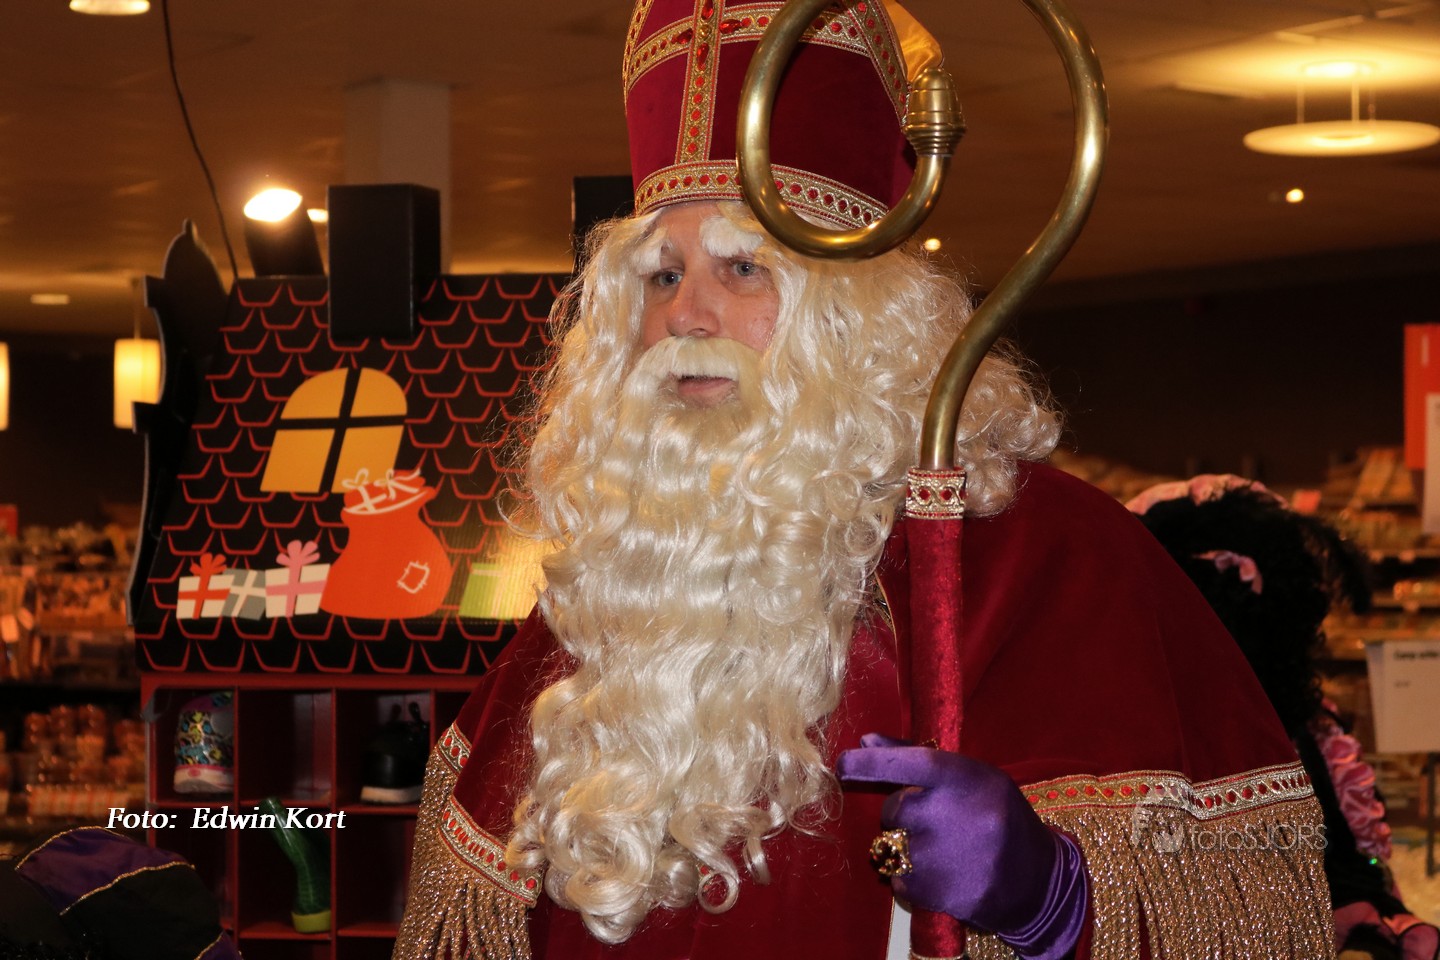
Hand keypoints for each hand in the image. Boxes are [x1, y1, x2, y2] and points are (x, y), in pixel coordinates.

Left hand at [837, 733, 1087, 959]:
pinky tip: (947, 872)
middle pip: (894, 809)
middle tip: (942, 820)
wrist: (1038, 880)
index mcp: (962, 778)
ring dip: (909, 847)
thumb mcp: (972, 777)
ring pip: (892, 846)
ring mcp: (941, 857)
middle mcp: (949, 814)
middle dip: (906, 813)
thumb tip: (866, 739)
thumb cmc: (1000, 816)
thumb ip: (915, 757)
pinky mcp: (936, 892)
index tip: (842, 763)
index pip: (906, 762)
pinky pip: (899, 878)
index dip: (869, 763)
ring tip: (947, 849)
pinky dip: (915, 877)